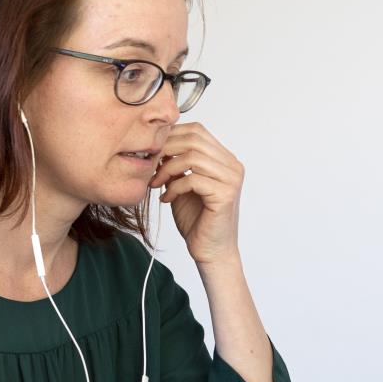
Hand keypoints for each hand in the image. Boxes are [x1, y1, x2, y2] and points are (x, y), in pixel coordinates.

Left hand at [149, 122, 243, 266]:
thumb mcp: (182, 184)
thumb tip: (158, 144)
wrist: (210, 251)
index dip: (171, 135)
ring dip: (167, 169)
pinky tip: (166, 198)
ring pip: (192, 157)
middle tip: (150, 165)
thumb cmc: (197, 220)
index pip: (197, 131)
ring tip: (156, 183)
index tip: (153, 151)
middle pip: (194, 139)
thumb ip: (176, 164)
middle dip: (166, 150)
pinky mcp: (226, 194)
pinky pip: (193, 179)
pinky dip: (174, 187)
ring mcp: (231, 179)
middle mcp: (232, 166)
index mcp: (224, 159)